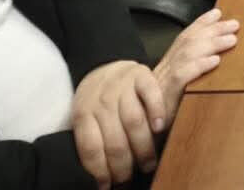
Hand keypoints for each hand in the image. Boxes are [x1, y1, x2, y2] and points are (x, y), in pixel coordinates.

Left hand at [70, 60, 164, 189]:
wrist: (104, 65)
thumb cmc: (95, 101)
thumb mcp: (84, 119)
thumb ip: (91, 142)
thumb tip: (100, 180)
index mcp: (83, 114)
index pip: (92, 150)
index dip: (101, 172)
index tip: (108, 186)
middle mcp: (101, 100)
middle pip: (115, 141)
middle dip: (124, 167)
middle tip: (131, 179)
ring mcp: (122, 86)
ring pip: (134, 122)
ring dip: (143, 148)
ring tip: (149, 164)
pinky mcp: (141, 74)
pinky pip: (151, 94)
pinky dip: (157, 111)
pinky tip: (160, 127)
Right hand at [153, 8, 238, 123]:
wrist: (136, 136)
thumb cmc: (158, 118)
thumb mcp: (174, 93)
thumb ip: (188, 77)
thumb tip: (215, 63)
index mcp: (167, 67)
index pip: (184, 38)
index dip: (200, 24)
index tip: (217, 13)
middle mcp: (164, 70)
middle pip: (189, 42)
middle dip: (212, 30)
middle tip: (234, 24)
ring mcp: (163, 82)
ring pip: (187, 54)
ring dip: (211, 44)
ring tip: (231, 39)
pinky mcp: (165, 97)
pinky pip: (182, 76)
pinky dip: (198, 66)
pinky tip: (214, 61)